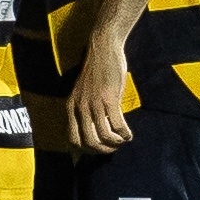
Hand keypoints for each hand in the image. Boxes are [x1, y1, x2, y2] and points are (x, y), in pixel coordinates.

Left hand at [67, 31, 133, 155]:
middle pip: (89, 142)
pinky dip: (124, 134)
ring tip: (122, 141)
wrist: (102, 48)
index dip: (86, 150)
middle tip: (113, 148)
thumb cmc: (95, 70)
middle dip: (103, 150)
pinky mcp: (109, 99)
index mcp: (71, 106)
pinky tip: (128, 134)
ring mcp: (94, 104)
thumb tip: (93, 130)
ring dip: (116, 143)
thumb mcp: (82, 92)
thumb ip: (83, 109)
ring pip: (104, 136)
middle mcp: (80, 107)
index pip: (73, 139)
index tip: (98, 149)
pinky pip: (118, 125)